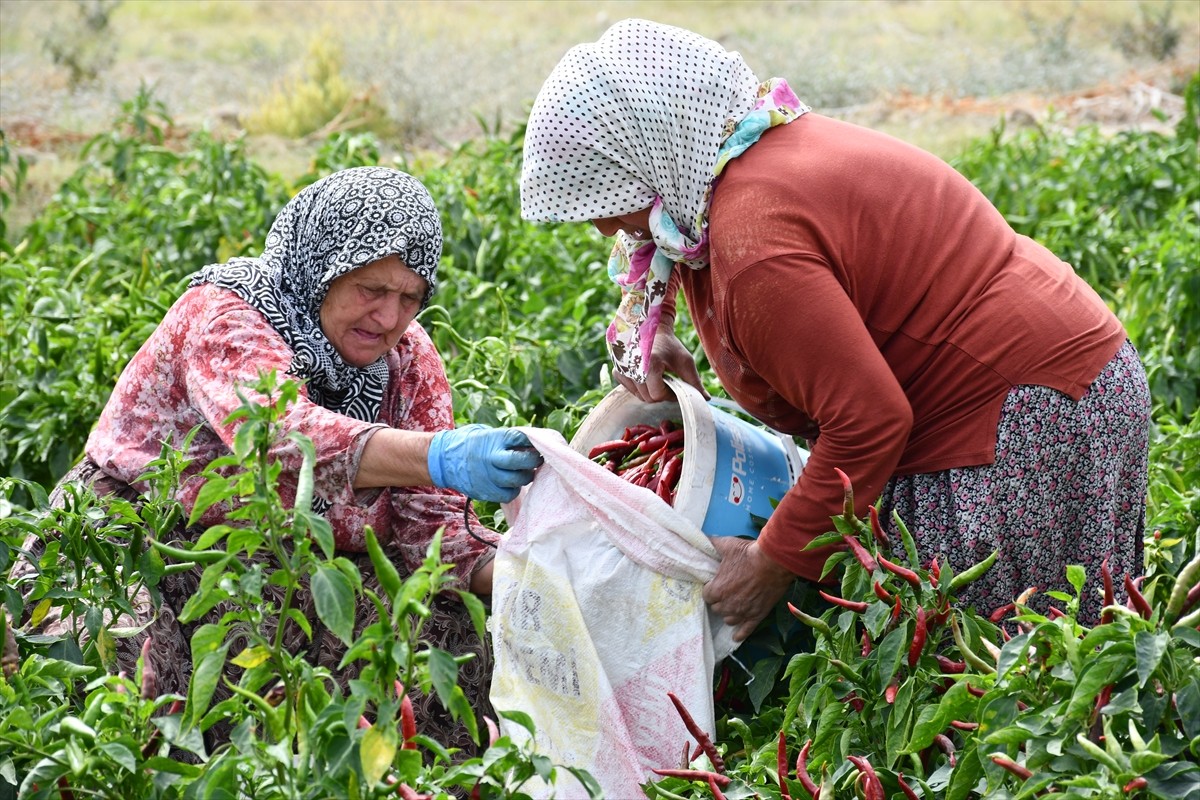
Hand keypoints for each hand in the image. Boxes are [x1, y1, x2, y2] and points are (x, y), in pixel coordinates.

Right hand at [427, 424, 542, 502]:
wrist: (444, 459)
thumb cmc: (472, 443)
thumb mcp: (487, 433)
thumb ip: (507, 439)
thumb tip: (532, 442)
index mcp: (493, 439)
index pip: (520, 438)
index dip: (533, 443)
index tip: (538, 445)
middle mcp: (491, 457)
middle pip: (521, 461)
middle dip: (533, 461)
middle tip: (537, 460)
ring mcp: (487, 476)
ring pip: (517, 481)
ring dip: (525, 477)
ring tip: (524, 472)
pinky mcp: (484, 491)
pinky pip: (508, 494)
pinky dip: (513, 490)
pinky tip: (511, 484)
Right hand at [614, 324, 708, 402]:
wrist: (649, 327)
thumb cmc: (668, 344)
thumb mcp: (684, 360)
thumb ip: (694, 381)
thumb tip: (705, 398)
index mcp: (649, 365)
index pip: (658, 395)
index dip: (670, 395)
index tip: (676, 387)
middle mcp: (632, 369)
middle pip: (648, 397)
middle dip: (661, 394)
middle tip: (669, 382)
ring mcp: (622, 370)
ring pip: (639, 395)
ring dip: (650, 391)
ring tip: (658, 378)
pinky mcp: (617, 371)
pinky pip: (630, 389)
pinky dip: (639, 387)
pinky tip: (646, 376)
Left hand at [702, 537, 796, 641]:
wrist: (774, 562)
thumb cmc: (749, 554)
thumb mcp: (728, 546)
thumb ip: (713, 543)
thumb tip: (703, 538)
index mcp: (717, 590)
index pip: (706, 596)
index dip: (711, 589)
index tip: (715, 584)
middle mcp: (727, 605)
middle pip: (717, 608)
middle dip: (720, 600)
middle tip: (726, 592)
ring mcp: (742, 613)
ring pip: (729, 619)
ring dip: (729, 613)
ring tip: (733, 606)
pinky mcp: (756, 616)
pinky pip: (745, 630)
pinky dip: (740, 634)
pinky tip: (736, 637)